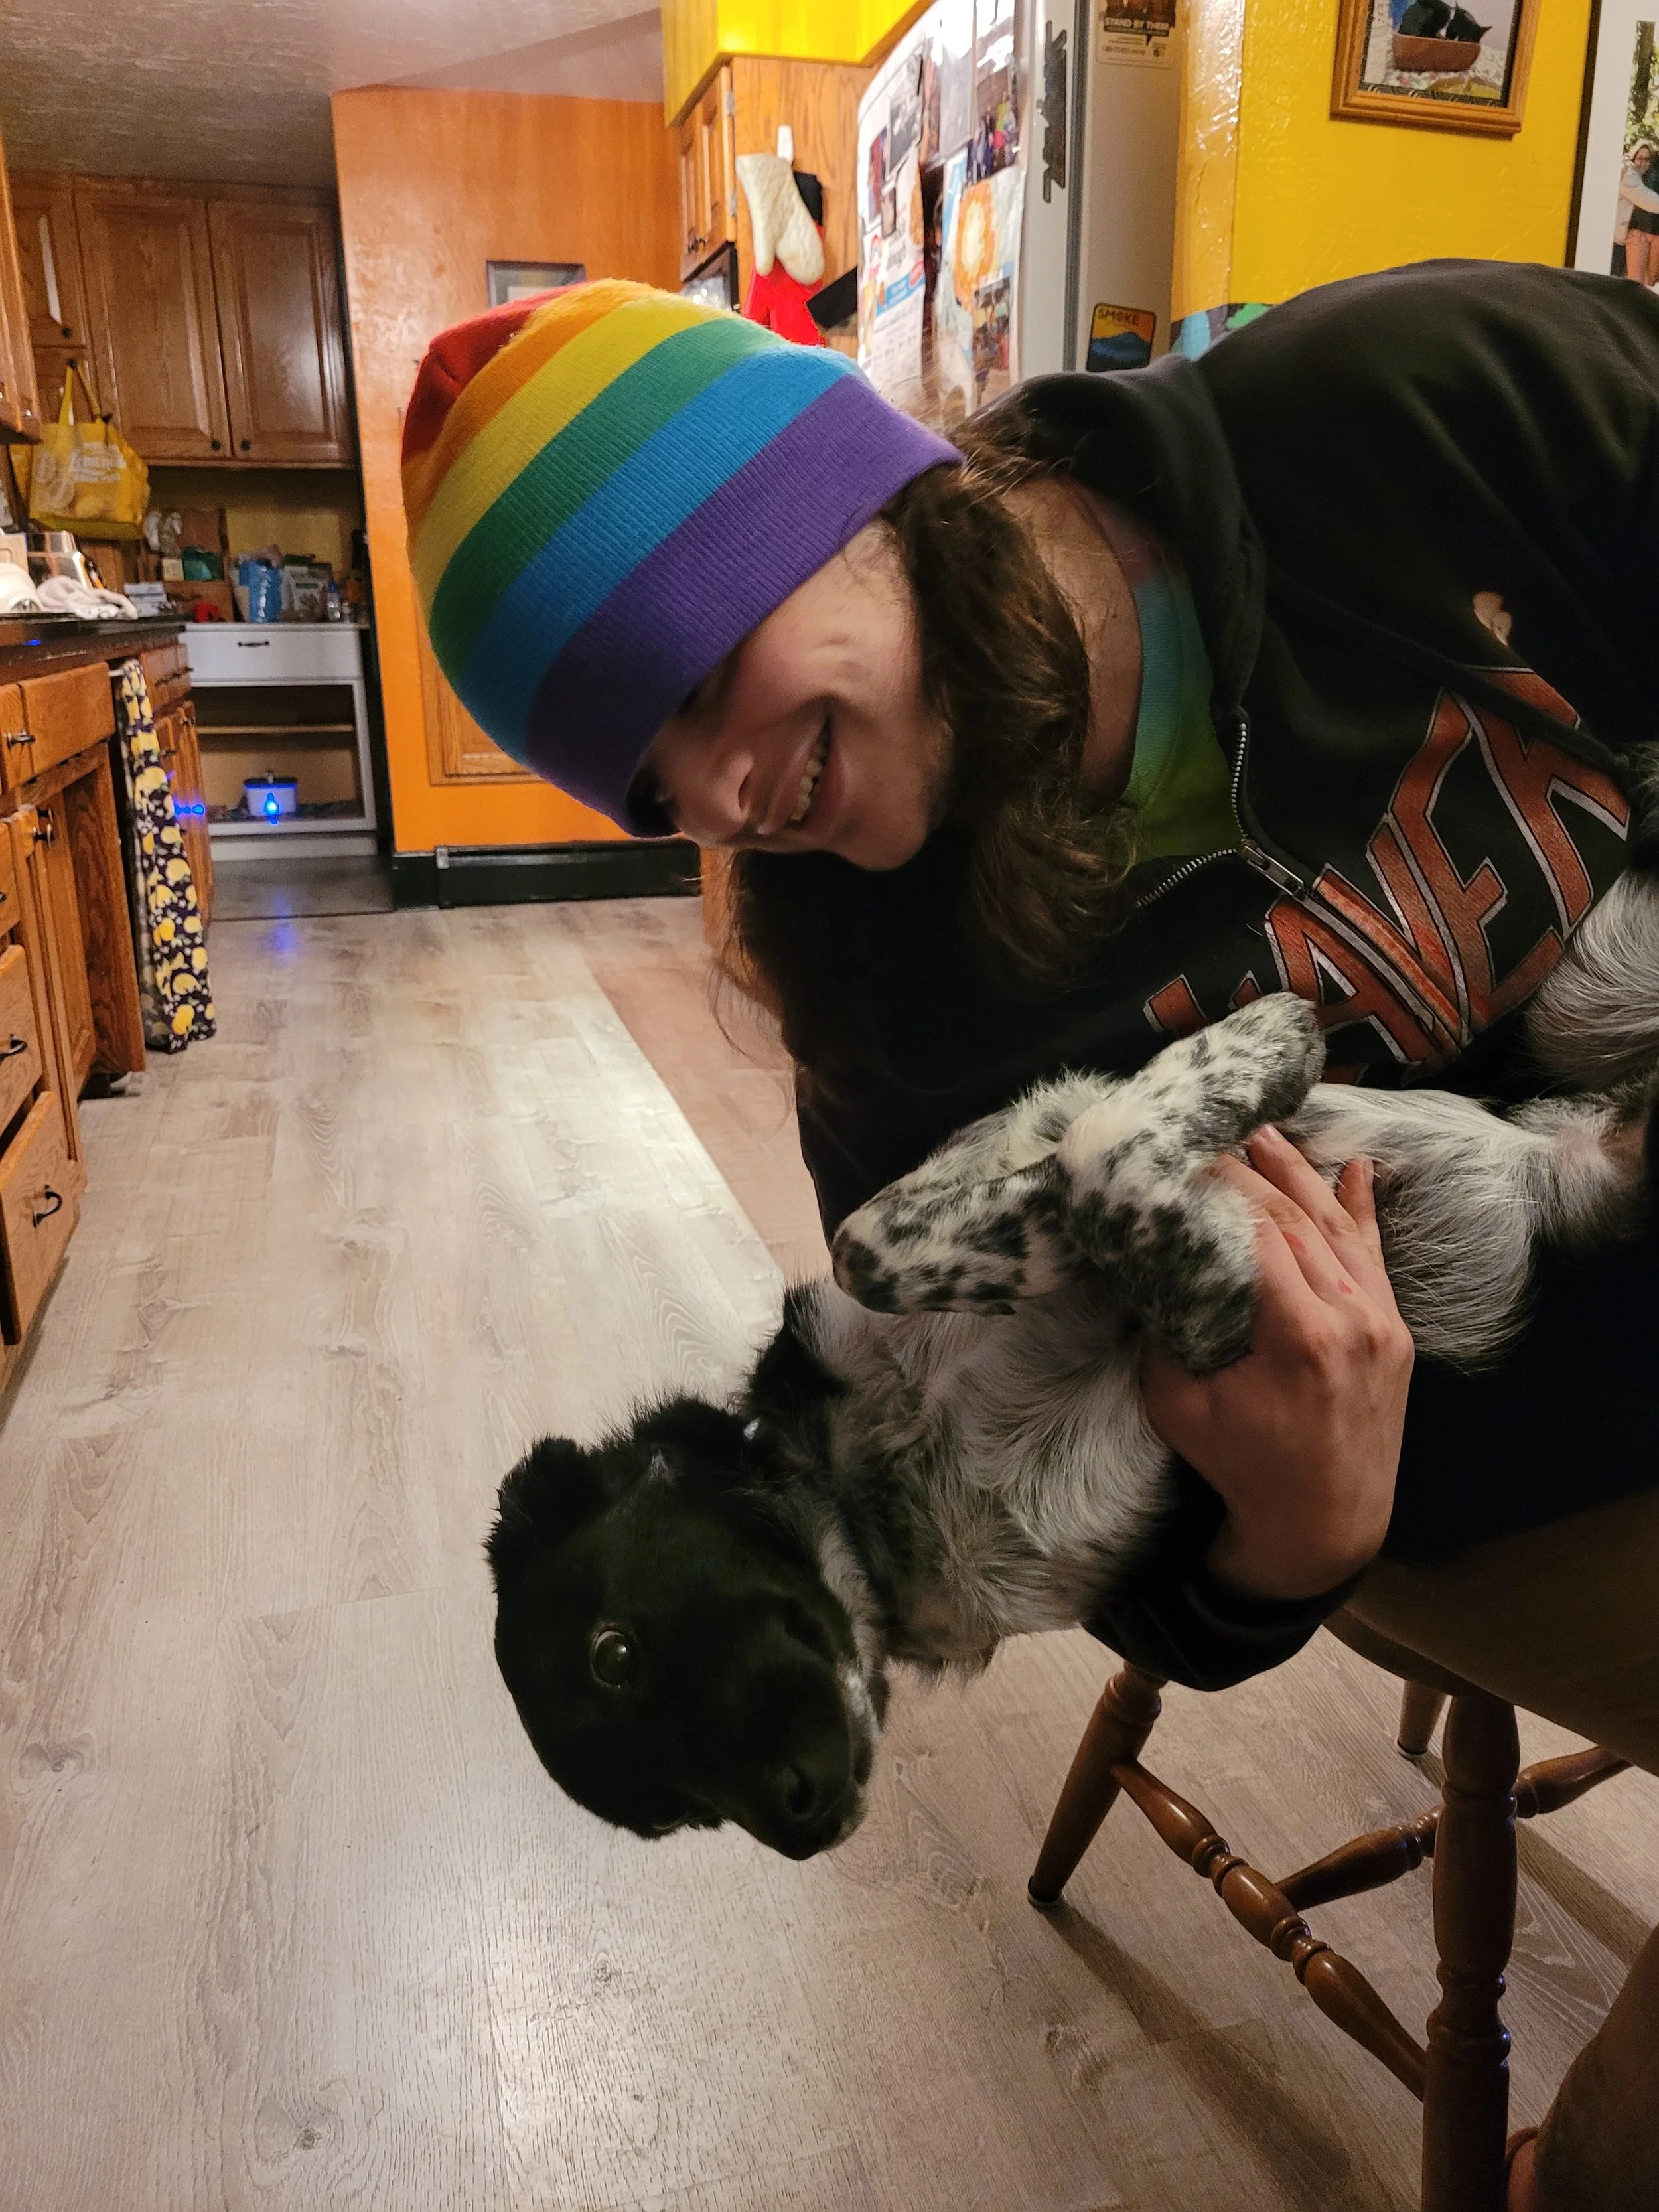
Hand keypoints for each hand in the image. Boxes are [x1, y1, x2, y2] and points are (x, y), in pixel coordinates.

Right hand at [1140, 1126, 1414, 1601]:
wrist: (1323, 1526)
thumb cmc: (1242, 1469)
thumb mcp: (1179, 1408)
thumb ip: (1165, 1334)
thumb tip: (1150, 1269)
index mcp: (1299, 1337)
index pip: (1257, 1234)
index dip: (1222, 1188)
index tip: (1191, 1154)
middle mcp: (1351, 1321)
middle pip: (1299, 1221)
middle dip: (1257, 1171)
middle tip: (1223, 1129)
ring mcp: (1381, 1326)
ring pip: (1340, 1230)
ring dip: (1303, 1177)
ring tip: (1269, 1133)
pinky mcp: (1394, 1336)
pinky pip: (1376, 1259)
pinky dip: (1363, 1212)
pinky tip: (1356, 1170)